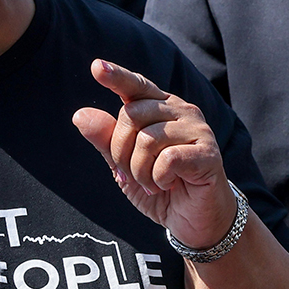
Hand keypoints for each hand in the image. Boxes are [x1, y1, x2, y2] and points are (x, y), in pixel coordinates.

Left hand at [72, 60, 235, 250]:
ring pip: (148, 138)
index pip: (135, 85)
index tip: (96, 67)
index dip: (116, 76)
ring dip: (139, 170)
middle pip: (132, 114)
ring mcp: (198, 129)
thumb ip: (106, 140)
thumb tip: (80, 115)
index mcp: (159, 107)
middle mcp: (180, 110)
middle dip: (120, 151)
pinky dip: (158, 178)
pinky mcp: (208, 153)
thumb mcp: (124, 166)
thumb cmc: (159, 188)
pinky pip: (168, 159)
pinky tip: (167, 185)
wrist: (194, 220)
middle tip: (130, 175)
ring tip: (151, 184)